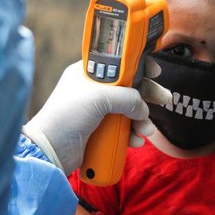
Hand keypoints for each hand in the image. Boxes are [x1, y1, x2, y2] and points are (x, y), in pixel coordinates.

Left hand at [22, 59, 170, 172]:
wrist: (50, 150)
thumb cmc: (67, 116)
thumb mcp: (100, 98)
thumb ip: (128, 98)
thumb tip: (143, 109)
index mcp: (88, 74)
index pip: (119, 64)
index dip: (138, 65)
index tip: (155, 70)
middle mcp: (93, 91)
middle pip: (129, 88)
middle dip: (147, 96)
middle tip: (165, 100)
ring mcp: (96, 113)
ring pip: (129, 111)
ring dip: (141, 120)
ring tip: (146, 131)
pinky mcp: (98, 132)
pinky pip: (122, 129)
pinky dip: (131, 135)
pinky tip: (134, 141)